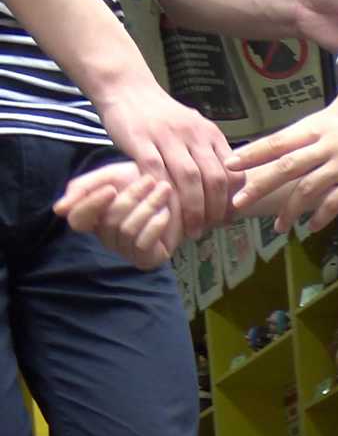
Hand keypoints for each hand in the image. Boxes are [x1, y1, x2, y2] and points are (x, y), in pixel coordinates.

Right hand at [53, 161, 181, 269]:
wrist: (180, 189)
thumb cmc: (141, 180)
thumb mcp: (109, 176)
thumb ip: (82, 188)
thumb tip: (58, 210)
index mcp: (93, 217)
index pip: (77, 220)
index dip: (92, 206)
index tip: (111, 188)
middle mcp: (105, 236)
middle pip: (108, 222)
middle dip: (132, 198)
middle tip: (151, 180)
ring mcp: (124, 250)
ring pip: (126, 231)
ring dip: (148, 206)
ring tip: (165, 189)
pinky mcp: (145, 260)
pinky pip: (142, 244)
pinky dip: (156, 224)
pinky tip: (167, 213)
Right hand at [93, 75, 233, 239]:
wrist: (126, 88)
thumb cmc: (160, 117)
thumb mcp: (191, 129)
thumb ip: (207, 154)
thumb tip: (225, 190)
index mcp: (209, 132)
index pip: (233, 170)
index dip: (233, 199)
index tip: (228, 218)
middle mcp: (193, 133)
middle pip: (214, 178)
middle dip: (215, 210)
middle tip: (210, 230)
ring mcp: (167, 136)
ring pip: (189, 179)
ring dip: (193, 210)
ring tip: (192, 230)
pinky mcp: (141, 140)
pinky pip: (157, 175)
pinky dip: (164, 198)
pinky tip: (164, 215)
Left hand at [227, 98, 337, 233]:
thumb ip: (320, 142)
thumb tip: (297, 158)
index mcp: (321, 128)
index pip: (279, 141)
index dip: (252, 153)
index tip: (230, 165)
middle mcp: (328, 145)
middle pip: (284, 166)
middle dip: (258, 185)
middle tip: (237, 202)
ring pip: (307, 188)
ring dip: (288, 210)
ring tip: (277, 227)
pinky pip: (334, 202)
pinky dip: (320, 216)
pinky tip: (312, 226)